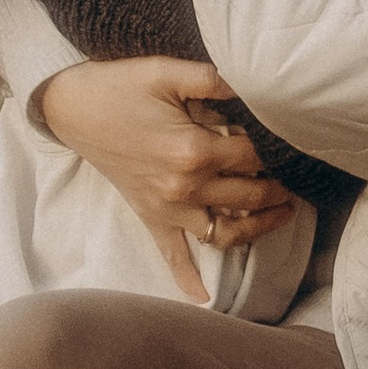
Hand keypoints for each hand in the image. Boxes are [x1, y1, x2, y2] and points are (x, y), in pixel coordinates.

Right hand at [36, 57, 294, 304]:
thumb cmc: (119, 86)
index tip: (287, 143)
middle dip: (278, 190)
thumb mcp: (165, 70)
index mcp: (192, 150)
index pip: (252, 157)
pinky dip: (188, 279)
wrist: (70, 108)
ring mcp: (166, 208)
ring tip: (283, 216)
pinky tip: (204, 298)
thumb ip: (212, 78)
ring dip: (258, 229)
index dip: (273, 149)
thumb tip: (250, 84)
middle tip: (297, 181)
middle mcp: (183, 187)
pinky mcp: (150, 216)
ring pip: (225, 232)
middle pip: (248, 197)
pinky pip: (172, 255)